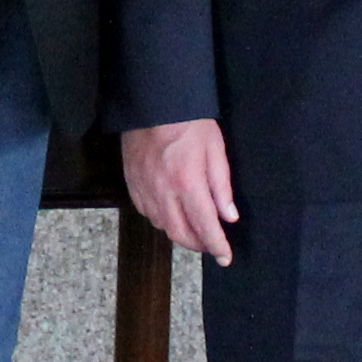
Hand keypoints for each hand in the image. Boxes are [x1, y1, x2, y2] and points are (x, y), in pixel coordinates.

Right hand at [122, 119, 238, 265]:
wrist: (152, 103)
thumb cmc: (188, 122)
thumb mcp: (215, 149)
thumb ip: (222, 186)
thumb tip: (228, 217)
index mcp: (188, 183)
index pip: (205, 226)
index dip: (217, 246)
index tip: (225, 258)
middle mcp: (164, 192)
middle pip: (180, 234)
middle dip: (198, 245)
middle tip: (211, 245)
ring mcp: (145, 189)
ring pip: (162, 226)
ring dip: (179, 233)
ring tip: (193, 228)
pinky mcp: (132, 183)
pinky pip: (146, 212)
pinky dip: (161, 219)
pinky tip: (171, 213)